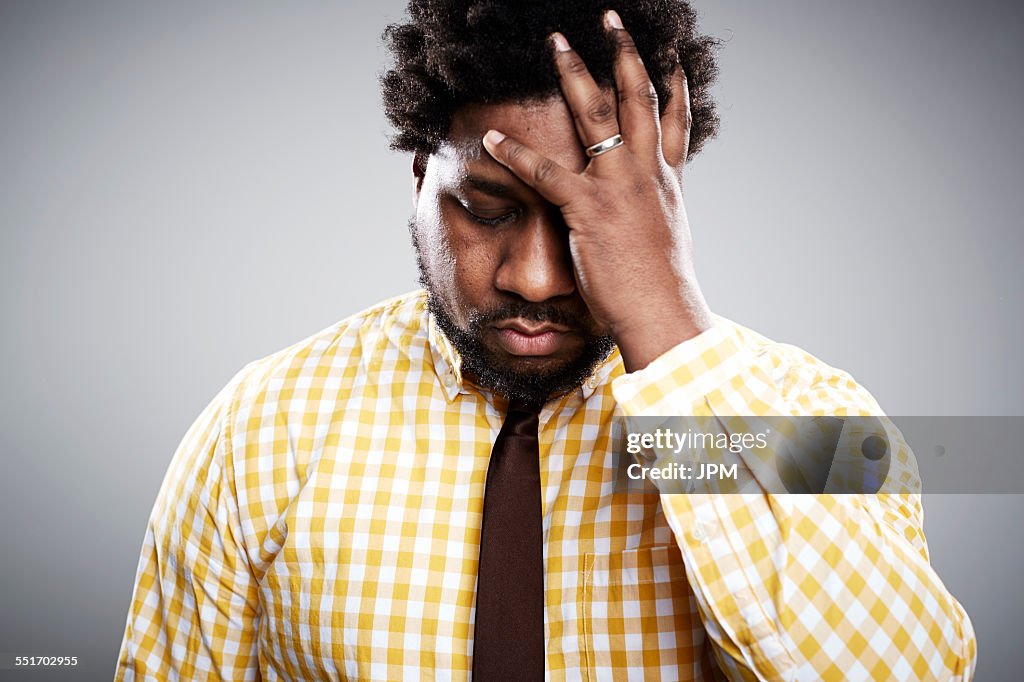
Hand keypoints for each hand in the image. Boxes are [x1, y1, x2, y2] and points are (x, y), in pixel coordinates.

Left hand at [481, 10, 711, 371]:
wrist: (665, 316)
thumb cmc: (661, 290)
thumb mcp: (664, 241)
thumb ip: (652, 215)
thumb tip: (644, 214)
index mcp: (667, 182)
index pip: (674, 121)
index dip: (673, 84)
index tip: (669, 54)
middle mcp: (647, 174)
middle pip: (637, 99)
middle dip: (623, 52)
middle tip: (609, 18)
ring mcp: (619, 187)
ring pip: (597, 116)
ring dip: (574, 75)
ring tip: (555, 43)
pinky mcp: (590, 210)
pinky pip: (546, 172)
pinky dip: (515, 153)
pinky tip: (491, 136)